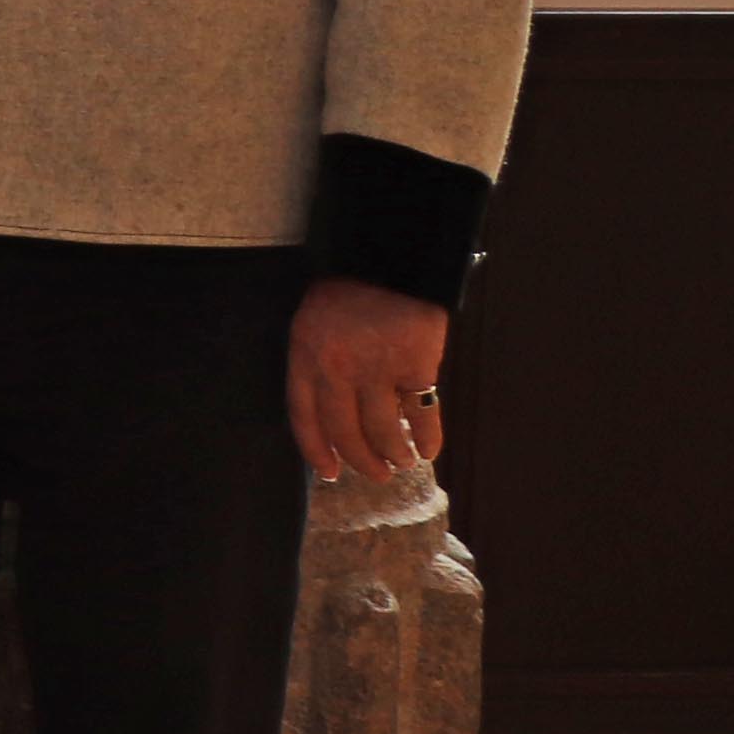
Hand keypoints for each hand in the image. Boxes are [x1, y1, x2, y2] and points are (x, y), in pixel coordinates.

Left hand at [289, 276, 453, 486]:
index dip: (316, 450)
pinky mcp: (417, 366)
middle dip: (361, 460)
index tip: (329, 472)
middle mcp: (338, 369)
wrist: (390, 259)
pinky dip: (428, 437)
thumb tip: (330, 415)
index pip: (305, 417)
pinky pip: (422, 413)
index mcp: (305, 357)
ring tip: (401, 462)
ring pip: (383, 430)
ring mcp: (378, 369)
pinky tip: (429, 450)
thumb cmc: (347, 292)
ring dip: (394, 453)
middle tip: (375, 474)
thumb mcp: (312, 324)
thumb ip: (316, 365)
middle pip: (346, 431)